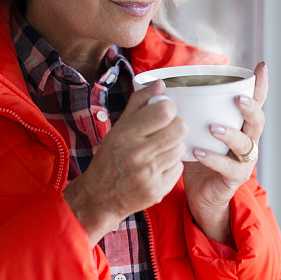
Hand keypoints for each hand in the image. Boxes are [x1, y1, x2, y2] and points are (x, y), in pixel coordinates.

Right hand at [63, 80, 185, 245]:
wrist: (99, 196)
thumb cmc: (110, 157)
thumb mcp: (119, 127)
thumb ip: (139, 103)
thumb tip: (160, 83)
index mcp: (126, 134)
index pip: (165, 111)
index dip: (168, 109)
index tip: (163, 112)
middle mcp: (137, 154)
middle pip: (180, 129)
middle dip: (176, 126)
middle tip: (167, 130)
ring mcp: (148, 175)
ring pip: (181, 148)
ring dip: (174, 146)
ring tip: (160, 149)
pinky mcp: (156, 191)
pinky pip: (179, 168)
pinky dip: (171, 166)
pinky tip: (158, 166)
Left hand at [182, 61, 267, 246]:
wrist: (201, 198)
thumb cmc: (198, 159)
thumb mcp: (196, 131)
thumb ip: (189, 111)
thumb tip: (164, 84)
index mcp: (241, 126)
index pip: (255, 102)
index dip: (260, 85)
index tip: (261, 66)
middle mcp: (248, 141)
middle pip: (258, 121)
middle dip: (251, 108)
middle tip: (238, 99)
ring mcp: (244, 161)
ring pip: (246, 144)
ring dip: (230, 133)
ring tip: (213, 128)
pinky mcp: (235, 178)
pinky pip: (228, 167)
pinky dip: (213, 158)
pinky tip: (197, 152)